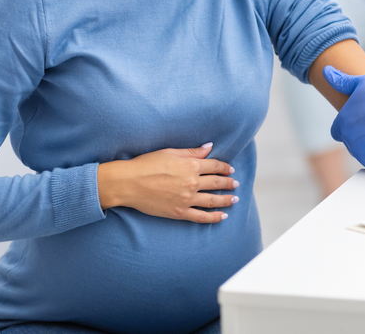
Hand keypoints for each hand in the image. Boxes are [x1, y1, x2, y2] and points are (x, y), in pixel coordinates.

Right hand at [97, 143, 237, 222]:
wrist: (128, 183)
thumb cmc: (146, 164)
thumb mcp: (170, 152)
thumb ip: (192, 151)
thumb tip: (210, 147)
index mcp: (191, 165)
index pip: (215, 166)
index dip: (225, 168)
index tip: (230, 170)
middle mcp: (192, 182)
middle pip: (217, 183)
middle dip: (229, 183)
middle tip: (236, 184)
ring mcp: (187, 199)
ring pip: (213, 200)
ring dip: (226, 200)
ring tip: (235, 199)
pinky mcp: (179, 212)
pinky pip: (201, 217)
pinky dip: (214, 217)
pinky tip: (223, 216)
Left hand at [325, 66, 364, 170]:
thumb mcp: (363, 82)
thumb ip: (342, 80)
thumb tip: (326, 71)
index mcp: (343, 121)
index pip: (337, 130)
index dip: (350, 126)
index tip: (364, 122)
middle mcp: (348, 138)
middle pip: (351, 142)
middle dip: (362, 137)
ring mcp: (361, 151)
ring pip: (363, 153)